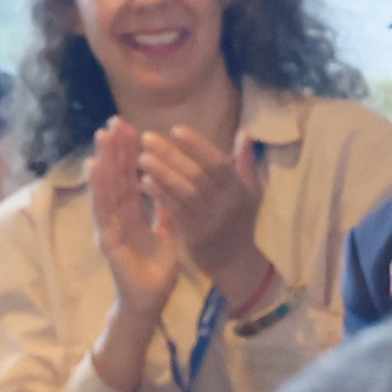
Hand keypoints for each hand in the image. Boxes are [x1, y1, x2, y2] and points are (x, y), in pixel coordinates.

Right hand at [84, 121, 183, 315]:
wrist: (150, 301)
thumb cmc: (156, 271)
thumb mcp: (166, 234)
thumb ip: (163, 211)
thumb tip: (167, 188)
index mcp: (131, 213)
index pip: (128, 177)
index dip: (128, 153)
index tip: (129, 127)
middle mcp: (116, 216)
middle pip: (115, 177)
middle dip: (114, 149)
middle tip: (114, 120)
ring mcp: (109, 225)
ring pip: (106, 187)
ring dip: (104, 160)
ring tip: (102, 135)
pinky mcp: (106, 238)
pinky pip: (103, 209)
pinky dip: (98, 186)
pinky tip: (96, 166)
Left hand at [136, 123, 270, 302]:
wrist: (236, 262)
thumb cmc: (240, 221)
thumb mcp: (251, 191)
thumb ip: (245, 162)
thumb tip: (244, 132)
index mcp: (239, 189)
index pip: (217, 162)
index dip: (196, 145)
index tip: (175, 130)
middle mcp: (227, 204)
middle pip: (197, 174)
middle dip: (170, 154)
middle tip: (147, 138)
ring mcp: (210, 221)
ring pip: (184, 191)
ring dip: (161, 173)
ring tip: (141, 157)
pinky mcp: (195, 235)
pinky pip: (174, 210)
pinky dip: (159, 194)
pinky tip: (143, 182)